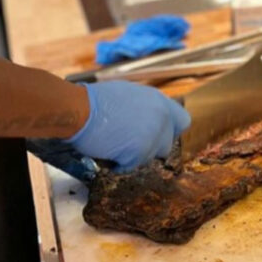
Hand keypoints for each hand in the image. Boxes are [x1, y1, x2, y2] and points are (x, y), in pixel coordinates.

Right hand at [67, 81, 189, 172]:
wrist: (79, 109)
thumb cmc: (95, 100)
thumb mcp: (129, 95)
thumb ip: (145, 107)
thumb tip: (148, 120)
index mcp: (159, 101)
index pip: (182, 121)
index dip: (169, 131)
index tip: (156, 135)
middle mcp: (161, 117)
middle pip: (166, 145)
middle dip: (149, 148)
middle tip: (129, 143)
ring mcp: (152, 135)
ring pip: (149, 158)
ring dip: (133, 156)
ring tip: (113, 144)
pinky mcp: (139, 151)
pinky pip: (132, 166)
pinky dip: (119, 164)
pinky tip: (107, 152)